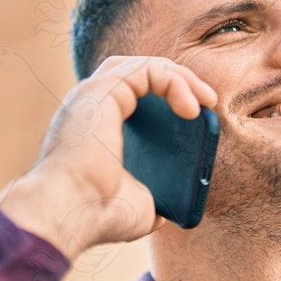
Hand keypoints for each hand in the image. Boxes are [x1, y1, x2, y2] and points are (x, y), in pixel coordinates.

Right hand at [0, 56, 216, 260]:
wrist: (72, 213)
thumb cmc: (97, 215)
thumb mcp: (138, 204)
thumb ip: (152, 196)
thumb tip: (169, 207)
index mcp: (96, 127)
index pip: (133, 94)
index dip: (168, 95)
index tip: (198, 116)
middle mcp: (90, 106)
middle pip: (138, 73)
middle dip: (178, 80)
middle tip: (208, 101)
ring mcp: (93, 95)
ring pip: (142, 66)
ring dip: (180, 77)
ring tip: (206, 100)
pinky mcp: (101, 91)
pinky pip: (147, 70)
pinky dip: (175, 82)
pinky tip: (192, 108)